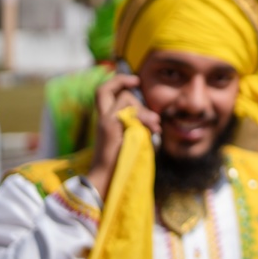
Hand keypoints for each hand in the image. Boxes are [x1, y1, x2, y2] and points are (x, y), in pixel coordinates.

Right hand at [86, 74, 159, 198]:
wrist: (109, 178)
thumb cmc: (123, 161)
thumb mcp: (132, 136)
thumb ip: (138, 123)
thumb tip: (152, 115)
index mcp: (105, 119)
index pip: (104, 91)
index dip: (118, 81)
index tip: (135, 80)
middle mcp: (102, 117)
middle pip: (112, 91)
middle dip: (132, 92)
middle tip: (147, 106)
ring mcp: (105, 121)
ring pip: (126, 99)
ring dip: (145, 110)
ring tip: (155, 126)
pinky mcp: (111, 127)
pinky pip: (129, 111)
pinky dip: (144, 117)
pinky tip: (153, 129)